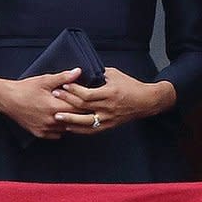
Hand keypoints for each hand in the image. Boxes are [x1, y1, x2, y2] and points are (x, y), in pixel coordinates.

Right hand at [0, 69, 87, 139]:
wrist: (7, 99)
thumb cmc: (25, 88)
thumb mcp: (45, 80)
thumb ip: (63, 78)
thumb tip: (78, 72)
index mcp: (54, 107)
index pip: (78, 109)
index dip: (85, 104)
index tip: (90, 100)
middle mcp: (51, 121)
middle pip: (74, 120)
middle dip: (80, 113)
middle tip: (86, 107)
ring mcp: (45, 129)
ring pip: (67, 129)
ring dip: (71, 122)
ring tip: (74, 113)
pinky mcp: (40, 134)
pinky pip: (57, 134)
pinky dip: (61, 128)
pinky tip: (61, 119)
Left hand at [52, 67, 175, 134]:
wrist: (146, 101)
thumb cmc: (131, 85)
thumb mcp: (115, 74)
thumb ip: (99, 74)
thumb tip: (83, 71)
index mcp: (109, 93)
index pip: (87, 94)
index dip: (73, 90)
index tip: (62, 85)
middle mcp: (108, 108)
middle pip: (83, 108)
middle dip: (67, 102)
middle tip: (54, 97)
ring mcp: (108, 118)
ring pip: (85, 123)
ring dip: (70, 120)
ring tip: (57, 117)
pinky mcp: (109, 125)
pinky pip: (92, 130)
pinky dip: (79, 129)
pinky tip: (69, 127)